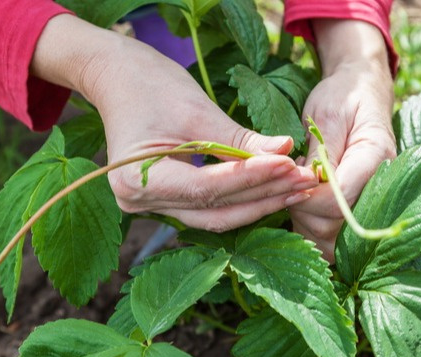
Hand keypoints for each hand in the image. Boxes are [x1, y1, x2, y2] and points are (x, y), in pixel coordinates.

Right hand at [31, 15, 317, 231]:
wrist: (117, 77)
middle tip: (304, 181)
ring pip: (214, 215)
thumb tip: (287, 151)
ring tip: (297, 186)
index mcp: (135, 180)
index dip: (252, 178)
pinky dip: (240, 198)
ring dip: (257, 202)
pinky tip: (273, 188)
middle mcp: (137, 203)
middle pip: (213, 211)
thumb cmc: (150, 84)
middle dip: (263, 196)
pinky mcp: (163, 200)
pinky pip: (208, 207)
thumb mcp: (198, 110)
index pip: (206, 188)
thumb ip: (240, 140)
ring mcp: (149, 206)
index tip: (290, 165)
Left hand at [289, 20, 396, 261]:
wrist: (360, 92)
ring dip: (304, 221)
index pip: (339, 199)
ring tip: (295, 190)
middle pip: (334, 225)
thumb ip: (320, 150)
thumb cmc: (342, 97)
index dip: (308, 196)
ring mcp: (370, 201)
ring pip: (331, 237)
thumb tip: (310, 182)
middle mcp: (379, 186)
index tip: (290, 178)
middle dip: (302, 209)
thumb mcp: (326, 114)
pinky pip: (332, 237)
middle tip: (288, 183)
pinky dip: (311, 228)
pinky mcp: (356, 210)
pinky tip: (301, 204)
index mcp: (376, 157)